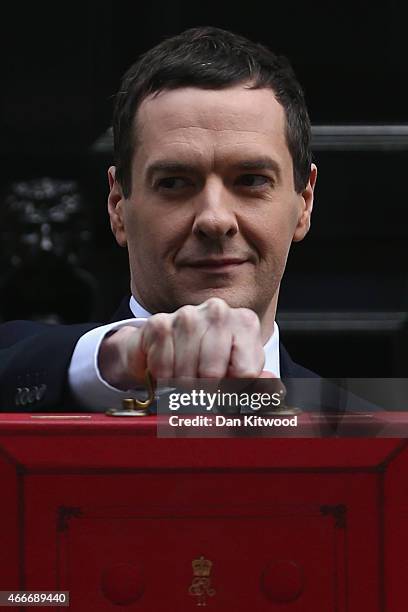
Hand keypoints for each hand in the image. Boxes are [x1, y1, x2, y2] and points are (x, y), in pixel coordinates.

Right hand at [98, 298, 273, 388]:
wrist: (173, 343)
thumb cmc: (212, 358)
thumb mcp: (241, 372)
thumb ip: (260, 384)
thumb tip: (276, 389)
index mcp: (245, 323)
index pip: (245, 373)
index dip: (233, 394)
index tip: (226, 399)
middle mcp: (218, 312)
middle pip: (213, 375)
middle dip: (205, 393)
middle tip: (201, 396)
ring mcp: (188, 315)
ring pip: (187, 373)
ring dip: (183, 388)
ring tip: (185, 383)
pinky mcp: (160, 323)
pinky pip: (162, 367)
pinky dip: (163, 379)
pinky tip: (169, 372)